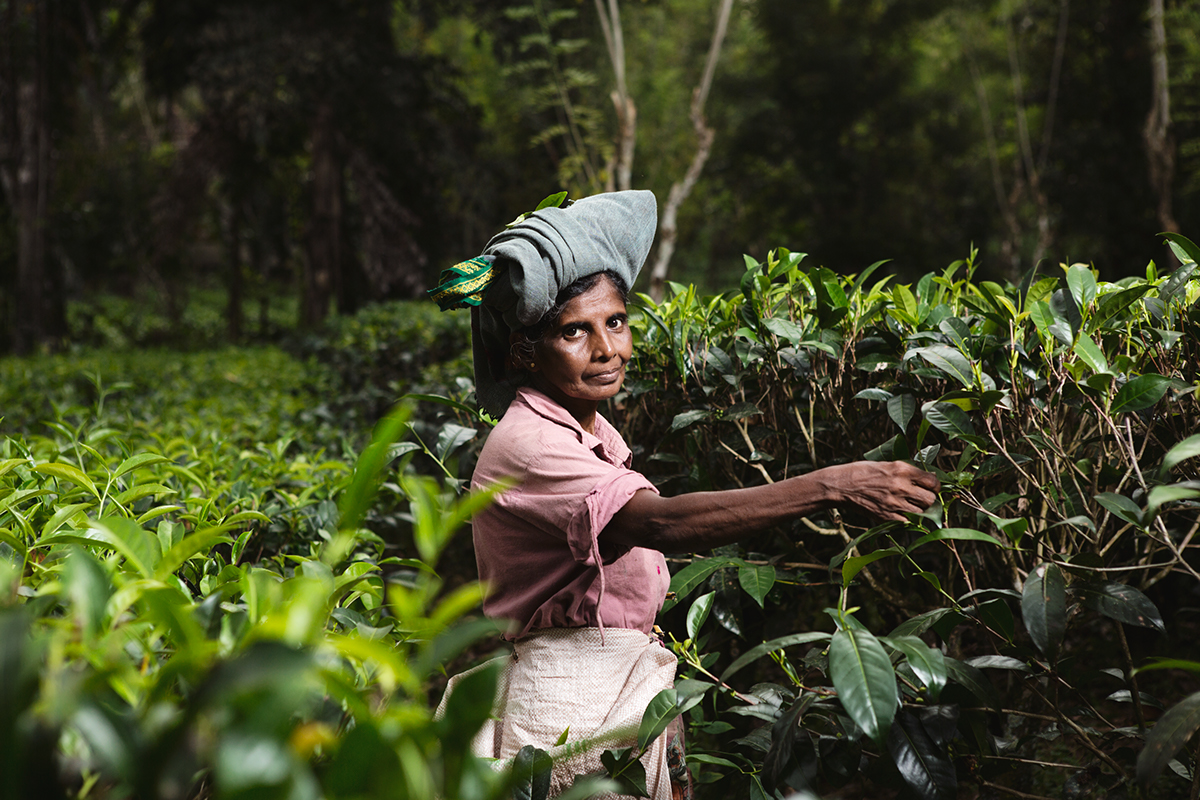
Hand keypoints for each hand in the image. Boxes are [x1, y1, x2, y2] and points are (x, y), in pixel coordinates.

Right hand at [821, 461, 940, 521]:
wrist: (841, 485)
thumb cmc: (863, 472)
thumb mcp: (887, 464)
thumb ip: (908, 471)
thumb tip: (930, 477)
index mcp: (901, 469)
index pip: (932, 481)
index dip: (935, 486)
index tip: (931, 487)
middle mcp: (900, 486)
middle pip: (930, 499)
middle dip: (929, 499)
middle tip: (923, 498)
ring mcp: (893, 503)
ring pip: (921, 512)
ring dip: (920, 510)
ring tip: (911, 505)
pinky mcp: (886, 516)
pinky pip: (907, 522)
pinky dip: (906, 519)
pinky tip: (900, 512)